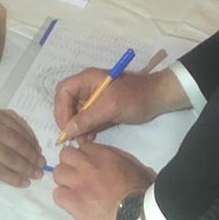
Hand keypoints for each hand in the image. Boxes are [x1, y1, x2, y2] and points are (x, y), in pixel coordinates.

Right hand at [0, 107, 44, 186]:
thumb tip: (21, 143)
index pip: (20, 127)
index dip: (32, 140)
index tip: (38, 150)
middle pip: (19, 143)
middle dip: (33, 156)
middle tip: (41, 165)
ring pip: (13, 158)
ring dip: (27, 168)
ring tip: (35, 175)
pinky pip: (2, 171)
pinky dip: (15, 178)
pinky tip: (22, 183)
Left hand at [51, 140, 156, 219]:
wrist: (139, 215)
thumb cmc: (144, 192)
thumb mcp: (138, 168)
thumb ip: (125, 163)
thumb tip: (126, 167)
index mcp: (105, 155)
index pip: (83, 147)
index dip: (84, 157)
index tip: (89, 166)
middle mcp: (88, 166)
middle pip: (65, 156)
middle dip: (70, 164)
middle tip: (78, 177)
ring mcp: (79, 184)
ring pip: (58, 173)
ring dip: (65, 181)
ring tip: (74, 191)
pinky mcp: (73, 203)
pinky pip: (58, 195)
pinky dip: (63, 198)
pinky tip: (73, 204)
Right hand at [53, 67, 186, 141]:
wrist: (157, 99)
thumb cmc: (135, 97)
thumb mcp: (111, 107)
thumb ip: (88, 118)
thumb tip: (68, 130)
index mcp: (87, 79)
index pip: (64, 90)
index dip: (61, 108)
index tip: (67, 126)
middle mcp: (87, 87)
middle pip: (66, 102)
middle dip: (68, 120)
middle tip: (73, 137)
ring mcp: (93, 98)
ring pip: (76, 113)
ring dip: (77, 127)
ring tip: (83, 140)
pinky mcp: (100, 109)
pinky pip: (86, 119)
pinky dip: (86, 129)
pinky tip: (90, 138)